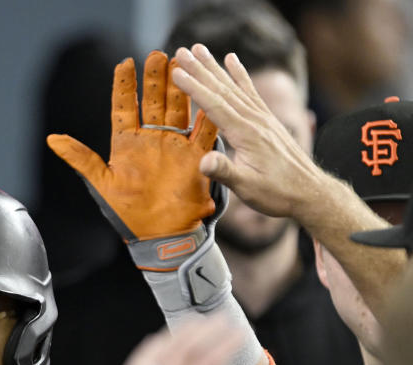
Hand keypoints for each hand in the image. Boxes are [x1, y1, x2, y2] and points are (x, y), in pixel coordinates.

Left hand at [47, 51, 218, 247]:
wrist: (160, 238)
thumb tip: (51, 138)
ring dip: (180, 87)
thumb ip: (80, 158)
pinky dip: (207, 114)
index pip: (123, 107)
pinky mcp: (196, 157)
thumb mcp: (101, 183)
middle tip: (158, 55)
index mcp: (126, 144)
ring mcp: (174, 146)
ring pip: (178, 108)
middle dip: (155, 78)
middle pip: (154, 102)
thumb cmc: (128, 215)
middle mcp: (151, 140)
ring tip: (181, 62)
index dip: (124, 86)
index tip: (124, 63)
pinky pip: (203, 131)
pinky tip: (208, 95)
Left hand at [119, 316, 282, 364]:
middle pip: (182, 352)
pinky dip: (146, 353)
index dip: (224, 342)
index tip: (239, 333)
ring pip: (155, 356)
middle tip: (220, 320)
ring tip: (194, 324)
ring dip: (175, 336)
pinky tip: (157, 344)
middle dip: (203, 331)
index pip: (207, 363)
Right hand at [171, 45, 328, 220]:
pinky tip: (232, 61)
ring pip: (234, 86)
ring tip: (199, 49)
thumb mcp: (247, 187)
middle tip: (181, 50)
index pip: (215, 105)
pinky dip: (240, 75)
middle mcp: (255, 120)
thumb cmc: (277, 193)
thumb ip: (225, 171)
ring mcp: (263, 118)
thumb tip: (202, 161)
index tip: (177, 72)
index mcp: (246, 134)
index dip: (195, 88)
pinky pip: (250, 92)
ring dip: (215, 67)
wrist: (310, 192)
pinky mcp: (267, 120)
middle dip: (200, 69)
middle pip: (223, 89)